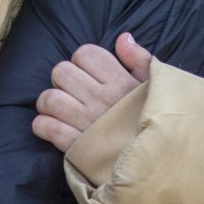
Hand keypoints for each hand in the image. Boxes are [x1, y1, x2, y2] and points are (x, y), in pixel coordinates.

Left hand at [32, 33, 152, 152]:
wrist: (160, 166)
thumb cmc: (157, 123)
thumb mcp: (157, 88)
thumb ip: (140, 59)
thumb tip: (122, 38)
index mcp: (119, 82)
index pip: (85, 54)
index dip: (83, 59)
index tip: (89, 72)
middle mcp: (100, 99)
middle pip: (61, 72)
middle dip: (64, 79)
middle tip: (73, 90)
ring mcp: (86, 123)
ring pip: (49, 98)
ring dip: (49, 102)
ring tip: (58, 107)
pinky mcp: (76, 147)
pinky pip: (47, 128)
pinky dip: (43, 126)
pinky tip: (50, 125)